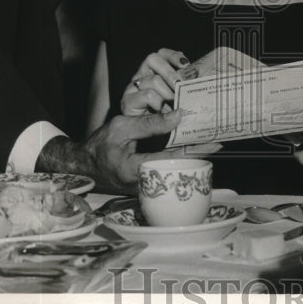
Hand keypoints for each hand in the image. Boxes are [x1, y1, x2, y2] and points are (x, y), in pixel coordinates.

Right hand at [36, 111, 218, 193]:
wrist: (84, 166)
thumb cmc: (100, 145)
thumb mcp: (121, 127)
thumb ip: (149, 123)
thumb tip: (178, 116)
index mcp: (135, 170)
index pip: (172, 160)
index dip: (195, 150)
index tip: (214, 142)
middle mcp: (143, 184)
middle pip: (179, 170)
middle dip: (200, 156)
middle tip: (218, 141)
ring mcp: (146, 187)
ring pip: (175, 172)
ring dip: (192, 158)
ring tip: (210, 143)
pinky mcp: (148, 185)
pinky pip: (169, 172)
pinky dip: (181, 160)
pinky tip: (192, 149)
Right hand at [121, 48, 196, 115]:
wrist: (140, 137)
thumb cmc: (162, 116)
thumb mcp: (174, 98)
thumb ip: (182, 87)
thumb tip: (198, 76)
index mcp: (152, 72)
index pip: (161, 54)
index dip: (173, 55)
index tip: (185, 64)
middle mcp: (141, 76)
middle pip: (153, 59)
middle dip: (170, 72)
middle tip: (180, 86)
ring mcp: (133, 87)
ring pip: (153, 80)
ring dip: (167, 93)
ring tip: (172, 104)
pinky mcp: (128, 101)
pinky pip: (147, 95)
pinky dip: (158, 103)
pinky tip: (160, 111)